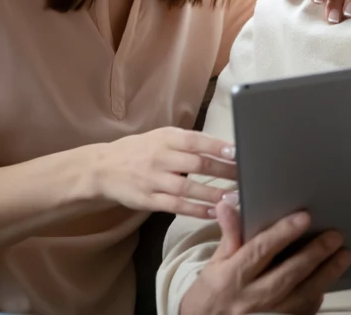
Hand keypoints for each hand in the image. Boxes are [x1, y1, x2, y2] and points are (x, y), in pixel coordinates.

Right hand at [89, 128, 236, 217]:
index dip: (218, 147)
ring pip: (188, 188)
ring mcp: (153, 180)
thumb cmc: (141, 150)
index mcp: (166, 138)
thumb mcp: (162, 137)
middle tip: (246, 177)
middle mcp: (160, 157)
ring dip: (213, 194)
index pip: (196, 140)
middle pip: (197, 165)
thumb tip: (224, 148)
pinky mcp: (148, 200)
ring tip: (235, 198)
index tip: (238, 153)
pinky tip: (214, 212)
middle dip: (224, 172)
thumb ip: (188, 142)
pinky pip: (176, 207)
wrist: (103, 168)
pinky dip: (196, 210)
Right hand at [180, 201, 350, 314]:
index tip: (304, 217)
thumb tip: (228, 204)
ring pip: (301, 296)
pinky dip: (318, 295)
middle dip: (313, 254)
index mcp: (232, 277)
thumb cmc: (212, 292)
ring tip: (343, 256)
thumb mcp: (215, 262)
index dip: (282, 233)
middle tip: (334, 236)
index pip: (260, 251)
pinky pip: (303, 311)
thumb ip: (230, 235)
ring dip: (325, 275)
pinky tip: (329, 278)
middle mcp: (251, 298)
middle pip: (287, 274)